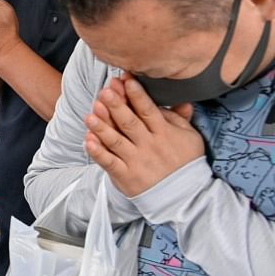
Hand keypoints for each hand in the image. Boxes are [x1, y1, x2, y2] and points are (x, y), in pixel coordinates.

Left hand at [84, 75, 204, 197]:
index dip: (136, 95)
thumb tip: (181, 100)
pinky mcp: (125, 176)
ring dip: (102, 127)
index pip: (148, 110)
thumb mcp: (189, 137)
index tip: (126, 80)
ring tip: (90, 114)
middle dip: (116, 106)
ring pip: (116, 141)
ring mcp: (136, 161)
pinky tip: (87, 141)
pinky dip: (98, 152)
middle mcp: (149, 145)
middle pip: (129, 123)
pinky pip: (109, 162)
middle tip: (105, 91)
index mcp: (164, 133)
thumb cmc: (186, 162)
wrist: (184, 195)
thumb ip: (179, 118)